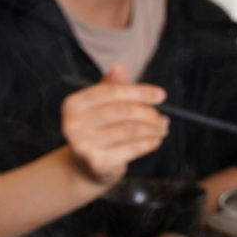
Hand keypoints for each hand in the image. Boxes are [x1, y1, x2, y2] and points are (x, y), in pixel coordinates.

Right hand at [61, 63, 168, 186]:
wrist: (85, 169)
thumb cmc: (96, 132)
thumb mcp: (101, 107)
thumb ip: (110, 87)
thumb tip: (119, 67)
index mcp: (73, 105)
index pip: (112, 92)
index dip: (140, 92)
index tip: (161, 95)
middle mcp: (73, 125)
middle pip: (123, 111)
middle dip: (148, 114)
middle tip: (163, 118)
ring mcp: (83, 146)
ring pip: (129, 130)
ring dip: (152, 129)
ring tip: (162, 128)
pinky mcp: (96, 163)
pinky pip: (130, 149)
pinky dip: (147, 144)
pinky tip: (155, 141)